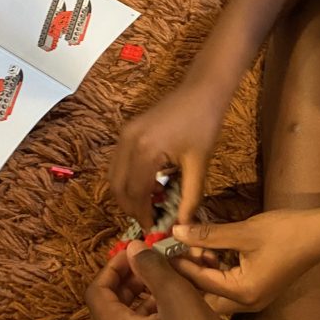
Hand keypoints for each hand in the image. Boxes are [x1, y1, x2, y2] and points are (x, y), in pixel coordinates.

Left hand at [86, 241, 258, 319]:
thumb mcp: (179, 300)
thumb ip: (153, 269)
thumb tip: (132, 248)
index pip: (96, 291)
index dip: (114, 266)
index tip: (139, 252)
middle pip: (108, 311)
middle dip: (129, 285)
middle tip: (157, 269)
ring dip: (140, 306)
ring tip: (171, 293)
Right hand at [109, 84, 222, 228]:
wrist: (201, 90)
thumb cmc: (204, 123)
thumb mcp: (199, 165)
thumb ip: (190, 198)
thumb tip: (183, 225)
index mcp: (145, 151)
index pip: (135, 194)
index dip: (142, 215)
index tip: (154, 228)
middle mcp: (128, 142)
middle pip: (118, 187)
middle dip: (132, 208)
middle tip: (151, 219)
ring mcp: (125, 135)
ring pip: (115, 176)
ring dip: (129, 194)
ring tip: (153, 203)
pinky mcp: (127, 131)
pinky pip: (120, 163)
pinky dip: (130, 178)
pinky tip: (153, 183)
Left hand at [171, 210, 319, 314]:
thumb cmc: (287, 232)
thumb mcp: (243, 232)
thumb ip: (208, 234)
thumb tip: (177, 231)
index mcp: (242, 293)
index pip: (199, 282)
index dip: (178, 264)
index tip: (158, 250)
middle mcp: (247, 303)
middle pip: (204, 294)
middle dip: (188, 272)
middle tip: (173, 250)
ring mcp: (254, 299)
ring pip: (215, 290)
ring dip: (201, 270)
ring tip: (190, 246)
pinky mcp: (259, 290)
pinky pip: (228, 285)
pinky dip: (216, 270)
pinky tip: (209, 251)